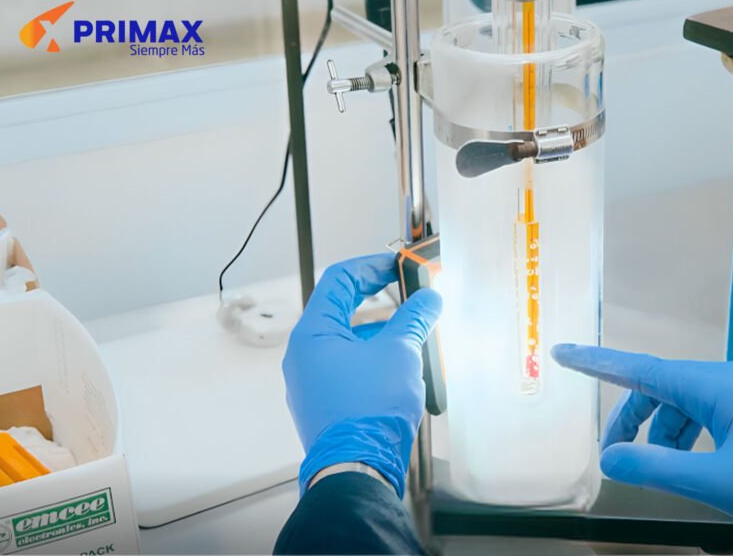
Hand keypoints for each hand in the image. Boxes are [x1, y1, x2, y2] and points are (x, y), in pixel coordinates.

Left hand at [283, 254, 440, 497]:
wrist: (358, 469)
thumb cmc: (367, 412)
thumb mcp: (399, 352)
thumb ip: (414, 318)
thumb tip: (428, 298)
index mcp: (312, 334)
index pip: (340, 280)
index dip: (372, 265)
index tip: (399, 264)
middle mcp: (305, 356)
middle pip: (343, 311)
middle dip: (381, 301)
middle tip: (410, 294)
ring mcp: (312, 383)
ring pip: (349, 343)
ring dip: (382, 333)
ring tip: (415, 335)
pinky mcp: (327, 405)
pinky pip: (350, 369)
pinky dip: (376, 360)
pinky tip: (402, 368)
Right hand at [552, 344, 732, 553]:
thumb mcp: (718, 483)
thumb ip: (657, 468)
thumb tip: (609, 460)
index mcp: (722, 385)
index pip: (645, 370)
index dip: (600, 364)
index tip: (563, 354)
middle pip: (663, 390)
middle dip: (634, 421)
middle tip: (615, 459)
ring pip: (686, 405)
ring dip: (663, 435)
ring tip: (660, 473)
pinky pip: (710, 415)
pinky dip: (690, 439)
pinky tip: (690, 467)